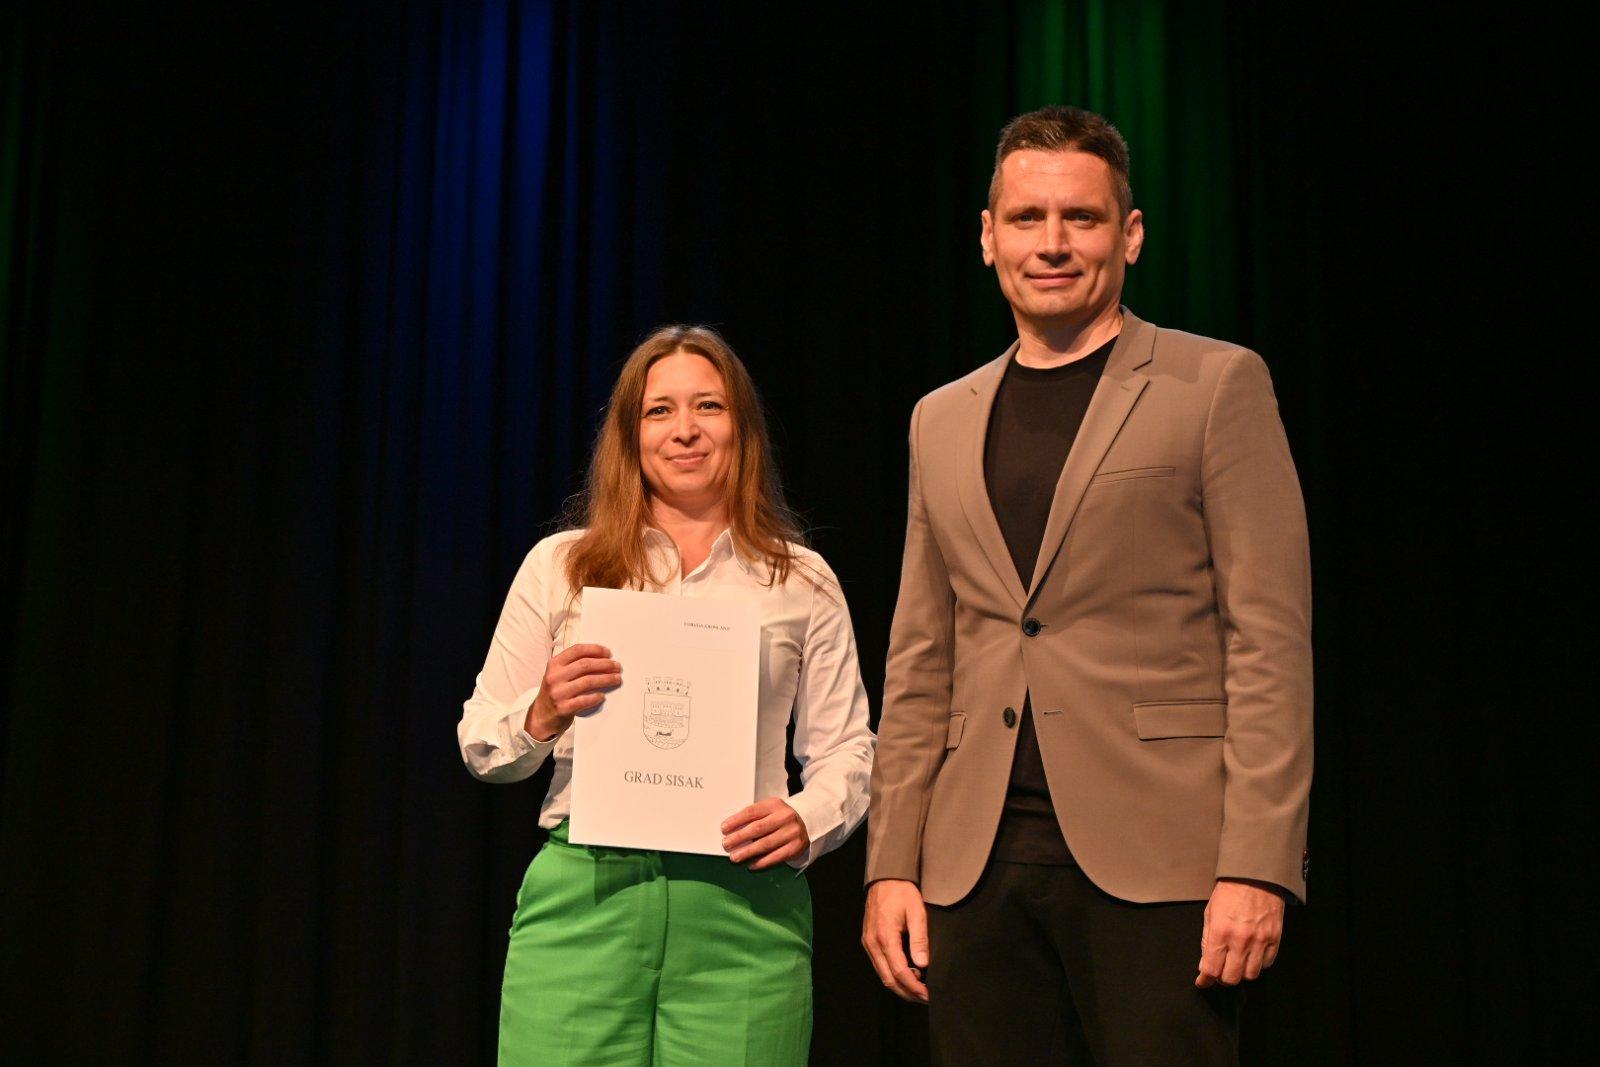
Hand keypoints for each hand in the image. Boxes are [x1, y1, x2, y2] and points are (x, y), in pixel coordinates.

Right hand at [524, 643, 620, 740]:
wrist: (540, 716)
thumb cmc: (555, 691)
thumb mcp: (557, 674)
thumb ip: (573, 664)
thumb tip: (602, 657)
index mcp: (554, 664)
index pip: (577, 650)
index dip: (595, 650)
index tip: (609, 653)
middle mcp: (554, 676)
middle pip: (585, 665)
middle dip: (605, 664)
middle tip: (617, 666)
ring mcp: (558, 693)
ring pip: (587, 681)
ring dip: (606, 679)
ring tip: (617, 679)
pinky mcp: (563, 708)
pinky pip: (584, 700)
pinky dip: (596, 697)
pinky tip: (603, 696)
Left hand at [720, 797, 809, 870]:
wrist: (806, 824)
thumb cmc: (781, 818)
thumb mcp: (769, 810)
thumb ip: (754, 818)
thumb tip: (732, 831)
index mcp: (775, 805)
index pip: (752, 812)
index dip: (736, 820)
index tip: (724, 828)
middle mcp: (785, 817)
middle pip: (758, 828)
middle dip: (739, 837)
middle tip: (726, 844)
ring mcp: (791, 833)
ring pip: (765, 844)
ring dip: (747, 852)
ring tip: (735, 857)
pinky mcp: (795, 848)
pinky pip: (775, 857)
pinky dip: (761, 862)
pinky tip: (751, 864)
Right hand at [861, 879, 928, 1002]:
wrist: (884, 877)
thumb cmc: (902, 892)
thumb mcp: (916, 911)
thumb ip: (919, 939)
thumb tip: (923, 964)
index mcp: (885, 937)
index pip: (899, 972)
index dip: (914, 987)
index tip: (928, 994)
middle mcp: (873, 944)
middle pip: (888, 979)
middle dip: (907, 993)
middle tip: (925, 998)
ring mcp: (868, 943)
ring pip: (882, 975)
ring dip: (900, 986)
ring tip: (918, 990)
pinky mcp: (868, 941)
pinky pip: (879, 965)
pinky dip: (892, 975)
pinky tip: (907, 975)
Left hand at [1196, 879, 1284, 986]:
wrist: (1256, 876)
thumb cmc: (1231, 891)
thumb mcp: (1210, 913)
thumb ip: (1206, 940)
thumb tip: (1204, 963)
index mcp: (1221, 932)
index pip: (1211, 968)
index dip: (1205, 980)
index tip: (1203, 982)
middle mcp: (1240, 940)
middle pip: (1231, 978)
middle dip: (1223, 979)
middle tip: (1220, 971)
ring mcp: (1260, 941)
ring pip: (1250, 975)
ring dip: (1241, 973)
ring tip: (1236, 963)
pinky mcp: (1274, 939)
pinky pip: (1266, 964)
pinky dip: (1258, 964)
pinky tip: (1251, 955)